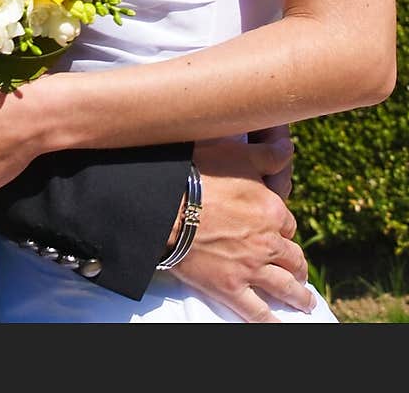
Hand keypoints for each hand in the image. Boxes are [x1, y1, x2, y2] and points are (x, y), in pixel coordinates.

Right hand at [173, 137, 314, 322]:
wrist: (167, 205)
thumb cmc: (199, 174)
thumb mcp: (237, 155)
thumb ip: (267, 155)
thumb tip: (288, 148)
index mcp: (272, 210)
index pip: (288, 224)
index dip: (284, 228)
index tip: (280, 232)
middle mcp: (267, 242)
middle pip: (292, 257)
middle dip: (298, 265)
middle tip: (300, 271)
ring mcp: (250, 268)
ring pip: (284, 286)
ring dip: (298, 296)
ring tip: (305, 302)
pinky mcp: (229, 288)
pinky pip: (256, 311)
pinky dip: (271, 321)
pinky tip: (279, 325)